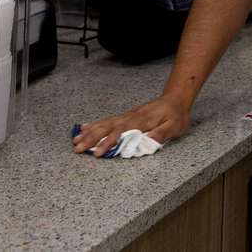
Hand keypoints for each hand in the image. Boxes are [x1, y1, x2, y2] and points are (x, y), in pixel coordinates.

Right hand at [72, 96, 190, 157]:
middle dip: (92, 139)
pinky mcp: (126, 116)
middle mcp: (130, 118)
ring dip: (90, 132)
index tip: (98, 153)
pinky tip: (84, 128)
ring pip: (105, 124)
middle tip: (77, 148)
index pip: (121, 133)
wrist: (175, 99)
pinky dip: (95, 124)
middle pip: (108, 128)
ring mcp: (127, 116)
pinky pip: (108, 120)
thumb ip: (162, 134)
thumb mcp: (175, 125)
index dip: (109, 143)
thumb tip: (148, 142)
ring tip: (76, 141)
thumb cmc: (175, 114)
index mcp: (141, 122)